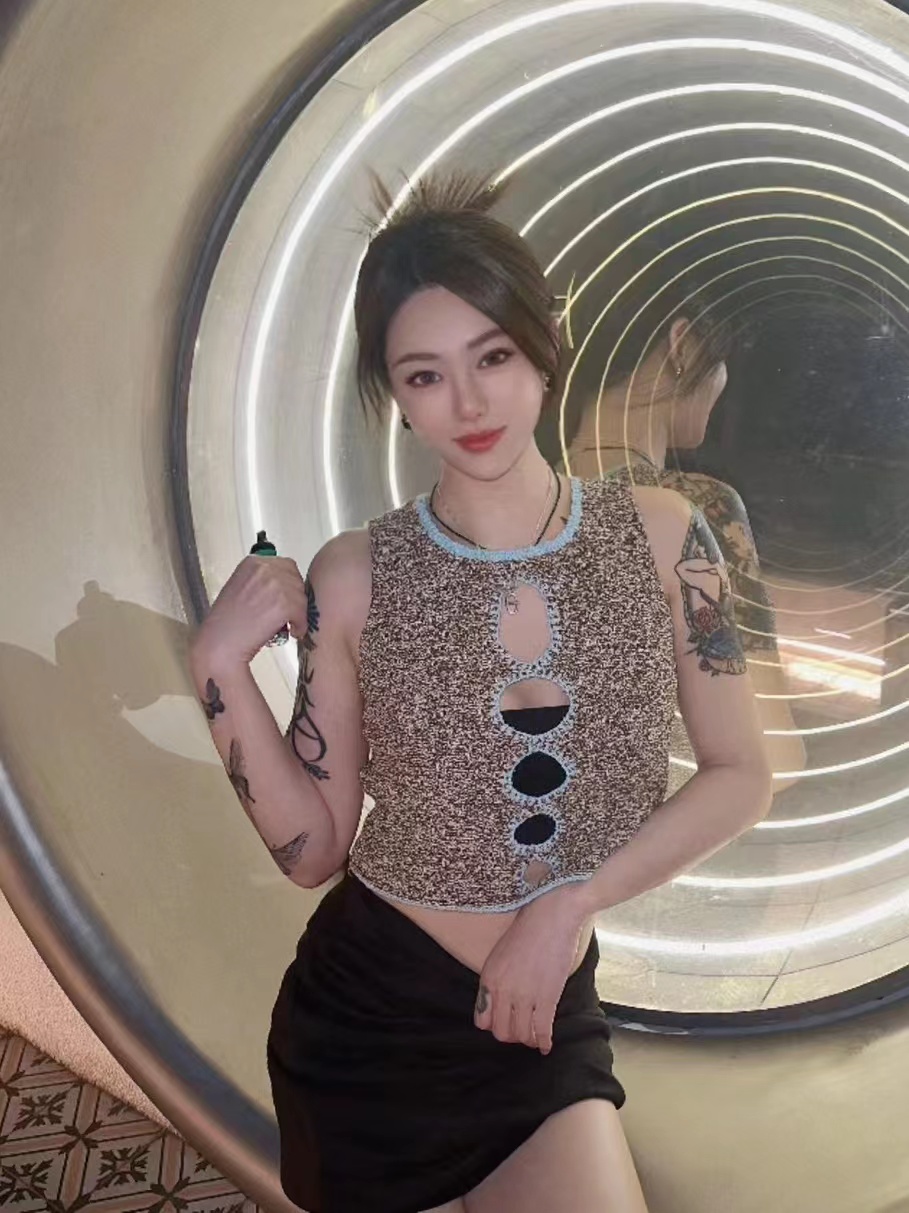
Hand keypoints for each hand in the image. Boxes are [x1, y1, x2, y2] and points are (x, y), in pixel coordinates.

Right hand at [191, 554, 310, 671]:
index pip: (286, 565)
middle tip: (289, 614)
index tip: (286, 598)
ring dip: (299, 612)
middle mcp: (264, 568)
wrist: (219, 644)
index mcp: (252, 562)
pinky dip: (300, 625)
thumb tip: (284, 586)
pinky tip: (291, 632)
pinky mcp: (284, 604)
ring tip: (289, 626)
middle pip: (296, 579)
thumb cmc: (225, 624)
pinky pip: (303, 613)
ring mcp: (275, 585)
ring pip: (301, 597)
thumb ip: (261, 581)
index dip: (288, 584)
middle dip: (295, 597)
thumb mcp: (240, 589)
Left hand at [474, 886, 589, 1053]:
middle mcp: (503, 991)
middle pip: (502, 1032)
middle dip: (512, 1036)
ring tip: (535, 1037)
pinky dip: (544, 1042)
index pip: (482, 1020)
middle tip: (521, 1032)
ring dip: (529, 1040)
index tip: (505, 1023)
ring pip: (522, 1035)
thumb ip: (496, 980)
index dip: (494, 1025)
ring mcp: (524, 996)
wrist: (551, 916)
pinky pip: (542, 1030)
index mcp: (488, 979)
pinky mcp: (546, 998)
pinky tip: (547, 1045)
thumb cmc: (527, 930)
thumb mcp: (500, 954)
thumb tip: (499, 1003)